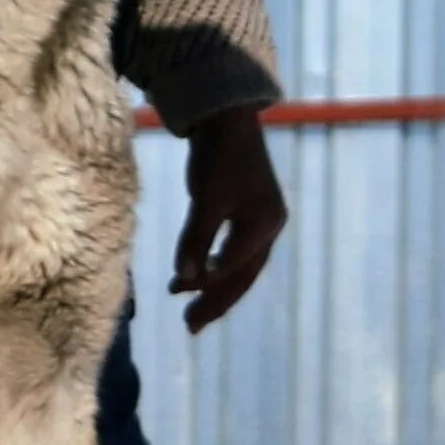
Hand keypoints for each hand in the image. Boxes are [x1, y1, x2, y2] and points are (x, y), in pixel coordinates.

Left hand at [169, 107, 286, 332]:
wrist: (227, 117)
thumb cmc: (217, 156)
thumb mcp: (205, 198)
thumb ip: (196, 239)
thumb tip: (185, 278)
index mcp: (264, 223)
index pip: (233, 265)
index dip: (206, 282)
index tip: (175, 291)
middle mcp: (269, 227)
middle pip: (243, 276)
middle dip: (216, 302)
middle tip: (190, 327)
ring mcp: (263, 222)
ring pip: (240, 268)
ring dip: (216, 290)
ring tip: (190, 313)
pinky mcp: (251, 215)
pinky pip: (236, 253)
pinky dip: (218, 269)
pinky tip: (199, 277)